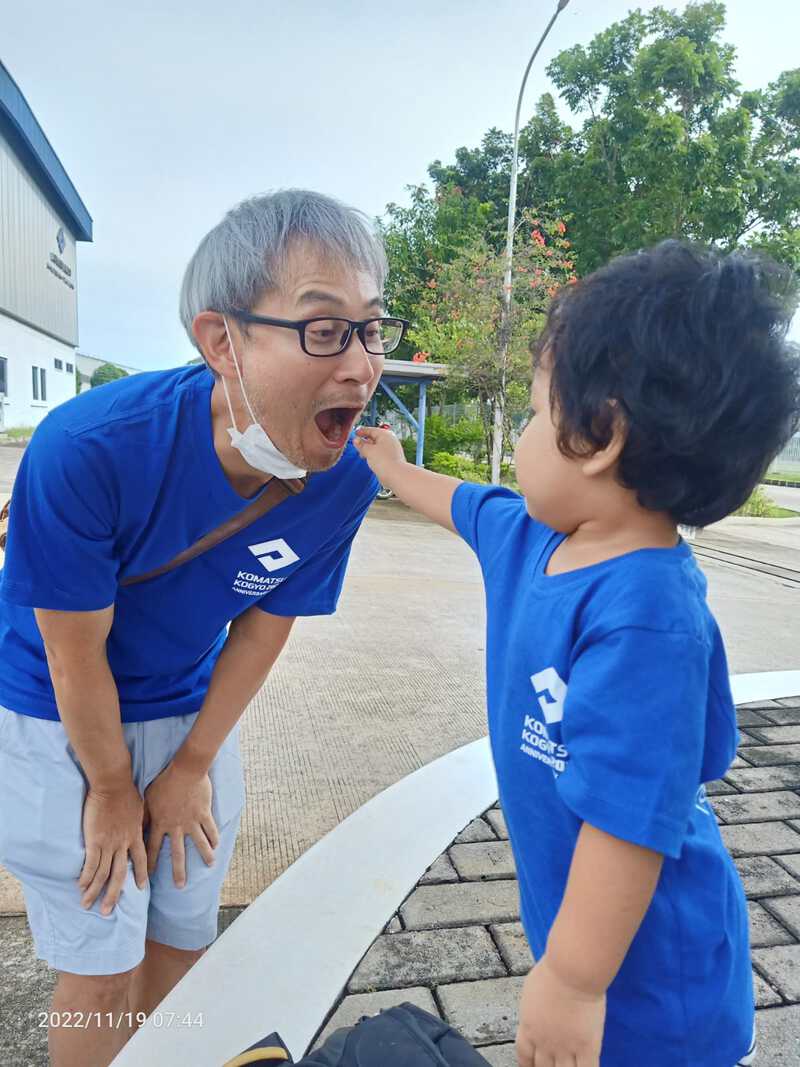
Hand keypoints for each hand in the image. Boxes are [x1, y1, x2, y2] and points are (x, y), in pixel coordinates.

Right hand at [79, 782, 148, 914]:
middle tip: (107, 911)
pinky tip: (80, 887)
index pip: (140, 859)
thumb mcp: (141, 808)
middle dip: (113, 895)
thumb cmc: (128, 791)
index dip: (140, 874)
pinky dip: (85, 877)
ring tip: (87, 905)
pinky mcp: (94, 840)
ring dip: (94, 891)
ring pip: (102, 874)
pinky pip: (90, 864)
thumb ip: (141, 821)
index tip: (140, 887)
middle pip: (119, 875)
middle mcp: (123, 844)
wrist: (114, 783)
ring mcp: (109, 843)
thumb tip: (143, 824)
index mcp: (136, 835)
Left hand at [143, 762, 219, 887]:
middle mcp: (176, 826)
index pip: (152, 848)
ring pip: (199, 843)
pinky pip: (210, 829)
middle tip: (180, 886)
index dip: (149, 864)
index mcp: (160, 823)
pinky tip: (217, 845)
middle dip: (178, 871)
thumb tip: (134, 829)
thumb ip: (142, 815)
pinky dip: (214, 837)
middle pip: (177, 853)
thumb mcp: (147, 798)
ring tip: (209, 865)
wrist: (185, 770)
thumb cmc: (163, 781)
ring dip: (204, 855)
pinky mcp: (204, 813)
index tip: (148, 878)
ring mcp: (192, 821)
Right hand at [354, 425, 406, 484]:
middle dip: (365, 441)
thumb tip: (356, 440)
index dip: (362, 431)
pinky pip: (381, 454)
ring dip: (369, 449)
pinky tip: (370, 460)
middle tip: (357, 445)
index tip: (355, 433)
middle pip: (375, 438)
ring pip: (377, 447)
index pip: (371, 430)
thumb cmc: (384, 461)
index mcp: (385, 435)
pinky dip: (374, 455)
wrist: (396, 475)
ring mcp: (392, 450)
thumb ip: (361, 445)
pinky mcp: (392, 458)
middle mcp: (390, 440)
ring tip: (362, 454)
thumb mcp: (368, 451)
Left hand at [516, 957, 605, 1066]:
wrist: (571, 973)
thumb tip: (535, 1010)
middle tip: (552, 1065)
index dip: (527, 1065)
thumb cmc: (552, 972)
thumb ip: (533, 1007)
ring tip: (569, 1066)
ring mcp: (566, 1048)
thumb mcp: (532, 990)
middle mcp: (544, 1042)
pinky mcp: (586, 1048)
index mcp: (529, 1027)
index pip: (524, 1055)